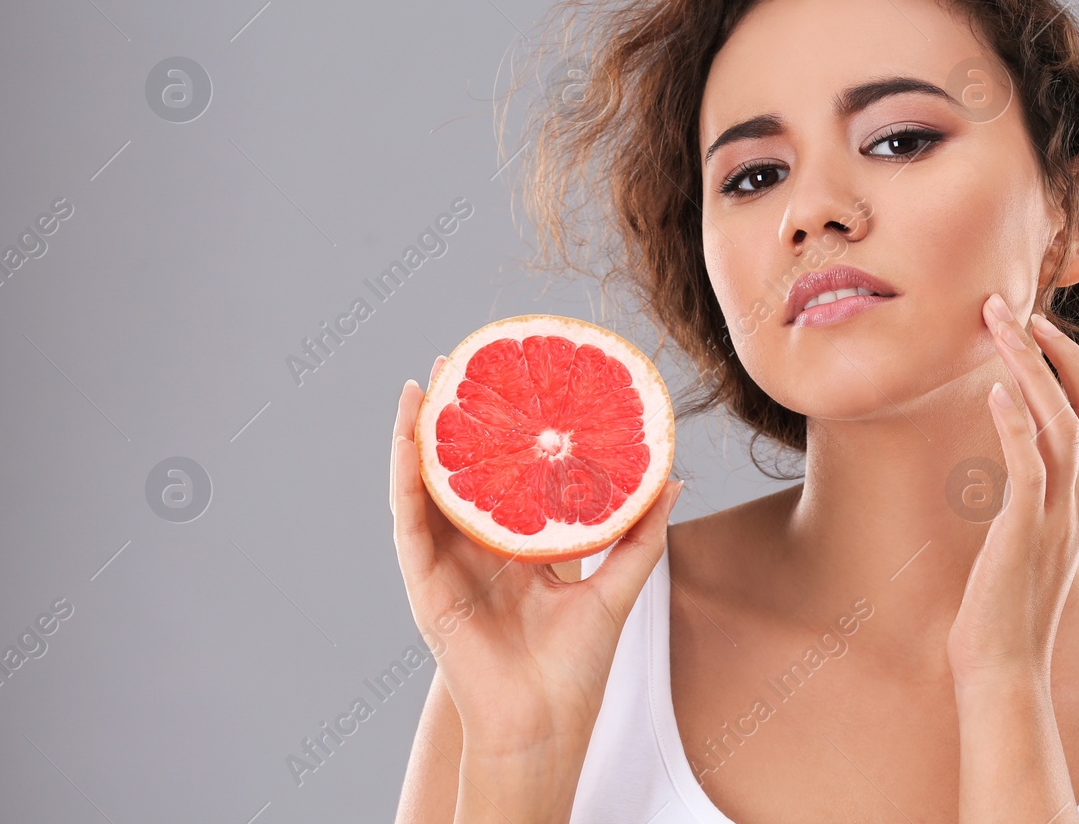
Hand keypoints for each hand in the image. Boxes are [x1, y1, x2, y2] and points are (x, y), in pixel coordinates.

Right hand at [389, 356, 682, 800]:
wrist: (546, 720)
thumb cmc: (577, 664)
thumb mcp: (616, 582)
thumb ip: (640, 530)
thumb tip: (673, 477)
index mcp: (519, 546)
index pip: (508, 474)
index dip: (507, 429)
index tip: (514, 380)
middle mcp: (478, 548)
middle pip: (463, 468)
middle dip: (459, 416)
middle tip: (461, 359)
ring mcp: (447, 562)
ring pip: (428, 483)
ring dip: (421, 432)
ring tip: (426, 380)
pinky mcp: (424, 580)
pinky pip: (410, 517)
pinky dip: (406, 472)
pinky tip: (409, 432)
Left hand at [947, 293, 1078, 686]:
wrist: (1003, 666)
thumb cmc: (1003, 601)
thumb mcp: (1023, 534)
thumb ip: (1027, 491)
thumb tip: (1003, 448)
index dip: (1070, 361)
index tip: (1034, 323)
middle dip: (1050, 347)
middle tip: (1007, 303)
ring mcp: (1060, 513)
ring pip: (1058, 420)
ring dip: (1026, 365)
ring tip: (993, 324)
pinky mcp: (1027, 529)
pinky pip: (1028, 462)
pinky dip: (1013, 421)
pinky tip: (991, 390)